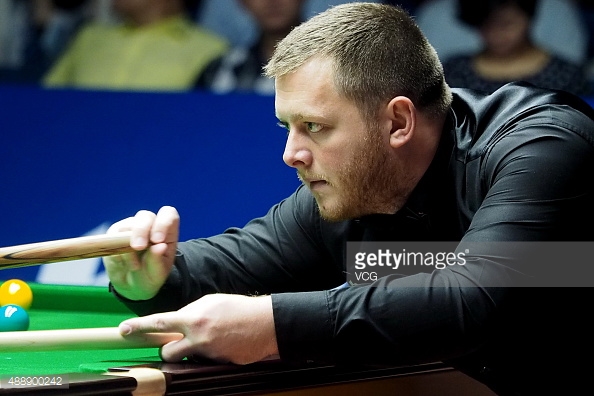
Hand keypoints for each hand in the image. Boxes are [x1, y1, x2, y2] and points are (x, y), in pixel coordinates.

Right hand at [103, 206, 178, 300]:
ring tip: (134, 266)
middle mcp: (149, 225)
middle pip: (146, 216)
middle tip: (139, 247)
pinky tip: (122, 264)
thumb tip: (159, 246)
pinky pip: (112, 237)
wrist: (132, 285)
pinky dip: (117, 252)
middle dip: (141, 230)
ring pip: (127, 225)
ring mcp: (131, 227)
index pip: (168, 214)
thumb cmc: (150, 276)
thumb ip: (158, 260)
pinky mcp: (114, 234)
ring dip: (128, 245)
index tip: (157, 240)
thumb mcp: (157, 273)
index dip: (163, 222)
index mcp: (166, 232)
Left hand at [119, 294, 278, 364]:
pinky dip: (211, 353)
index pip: (159, 322)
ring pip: (187, 358)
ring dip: (192, 351)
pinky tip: (224, 343)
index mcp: (194, 318)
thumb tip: (177, 321)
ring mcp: (208, 354)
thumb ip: (190, 312)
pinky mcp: (218, 364)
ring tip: (211, 339)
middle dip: (169, 349)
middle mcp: (198, 338)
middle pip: (168, 352)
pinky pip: (205, 361)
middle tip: (180, 341)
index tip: (124, 329)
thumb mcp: (211, 302)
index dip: (139, 326)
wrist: (266, 323)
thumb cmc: (239, 308)